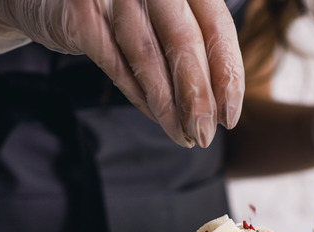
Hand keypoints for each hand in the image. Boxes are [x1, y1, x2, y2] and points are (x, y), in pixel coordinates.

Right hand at [0, 0, 244, 147]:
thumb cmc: (112, 12)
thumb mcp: (158, 19)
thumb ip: (189, 47)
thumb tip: (223, 106)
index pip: (216, 24)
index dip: (228, 72)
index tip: (232, 115)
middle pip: (185, 41)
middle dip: (198, 96)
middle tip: (206, 135)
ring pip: (148, 55)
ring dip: (168, 104)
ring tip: (183, 136)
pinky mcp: (81, 13)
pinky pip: (116, 62)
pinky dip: (138, 94)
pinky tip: (155, 117)